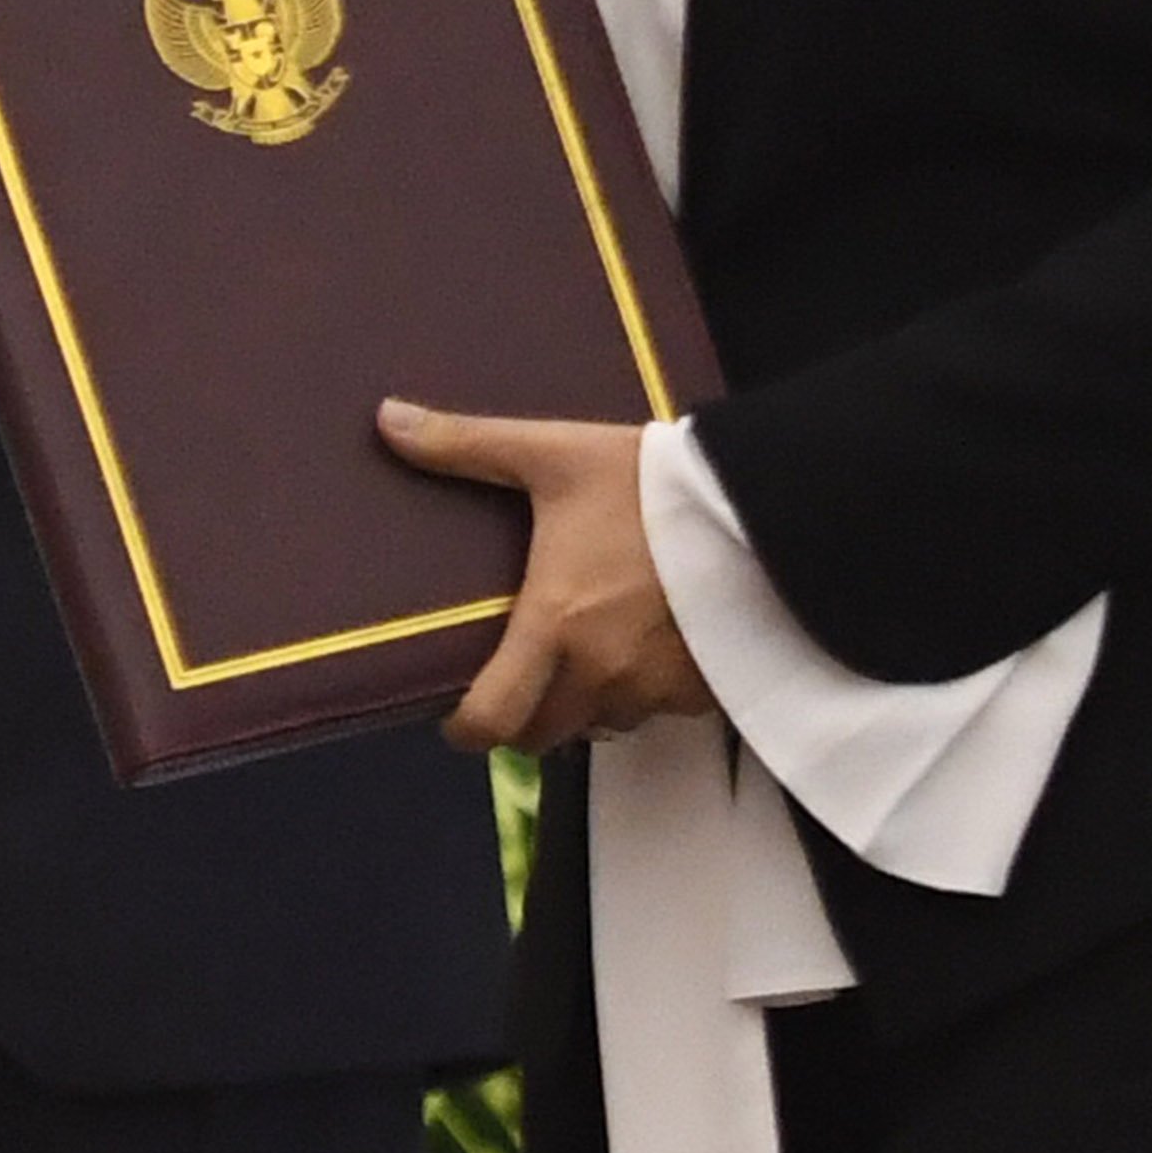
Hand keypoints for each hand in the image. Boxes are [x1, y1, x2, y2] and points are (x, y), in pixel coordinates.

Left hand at [383, 402, 712, 753]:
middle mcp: (603, 675)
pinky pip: (659, 710)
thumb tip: (386, 419)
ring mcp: (659, 689)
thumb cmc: (647, 485)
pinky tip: (640, 650)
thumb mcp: (552, 455)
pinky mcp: (707, 688)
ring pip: (604, 724)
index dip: (467, 730)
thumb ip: (467, 446)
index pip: (495, 718)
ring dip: (584, 707)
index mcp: (553, 629)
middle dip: (523, 719)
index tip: (456, 720)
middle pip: (546, 734)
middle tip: (513, 686)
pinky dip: (641, 693)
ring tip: (576, 663)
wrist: (764, 507)